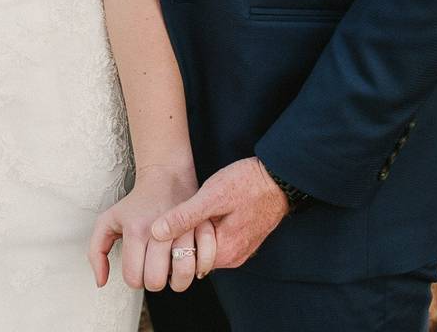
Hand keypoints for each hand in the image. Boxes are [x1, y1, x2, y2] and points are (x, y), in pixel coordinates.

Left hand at [88, 164, 215, 292]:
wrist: (164, 177)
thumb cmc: (134, 204)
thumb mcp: (107, 222)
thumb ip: (96, 253)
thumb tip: (101, 282)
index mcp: (135, 231)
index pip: (134, 279)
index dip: (135, 279)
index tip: (138, 266)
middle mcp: (160, 230)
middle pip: (157, 281)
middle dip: (154, 281)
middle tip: (154, 269)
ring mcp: (184, 228)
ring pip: (183, 275)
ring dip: (177, 280)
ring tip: (172, 269)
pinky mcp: (203, 225)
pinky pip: (207, 259)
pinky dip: (201, 267)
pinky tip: (192, 262)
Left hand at [151, 157, 288, 268]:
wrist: (280, 177)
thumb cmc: (247, 184)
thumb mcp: (211, 196)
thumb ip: (184, 216)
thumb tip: (156, 232)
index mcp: (224, 252)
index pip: (186, 260)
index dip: (171, 243)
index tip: (164, 224)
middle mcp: (233, 256)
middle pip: (195, 255)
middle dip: (183, 237)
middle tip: (174, 214)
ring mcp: (240, 249)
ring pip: (206, 246)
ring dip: (195, 232)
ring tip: (189, 209)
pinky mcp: (243, 238)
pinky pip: (217, 239)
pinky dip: (208, 228)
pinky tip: (204, 211)